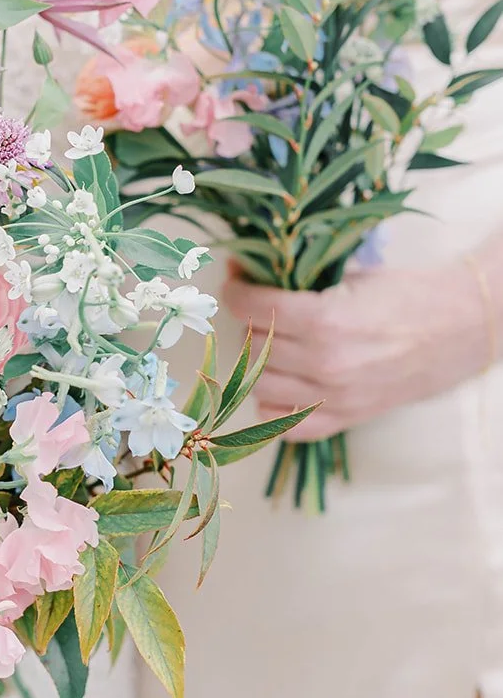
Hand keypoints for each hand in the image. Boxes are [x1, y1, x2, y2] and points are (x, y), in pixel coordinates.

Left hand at [223, 259, 493, 440]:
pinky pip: (287, 425)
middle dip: (249, 322)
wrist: (461, 327)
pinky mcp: (346, 418)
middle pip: (252, 346)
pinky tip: (280, 383)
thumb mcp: (351, 276)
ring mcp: (334, 398)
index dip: (236, 291)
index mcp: (325, 321)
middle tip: (259, 307)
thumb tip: (248, 272)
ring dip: (257, 361)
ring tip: (272, 341)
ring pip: (259, 385)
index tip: (237, 281)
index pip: (252, 309)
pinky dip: (273, 406)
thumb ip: (299, 280)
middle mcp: (325, 365)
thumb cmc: (408, 294)